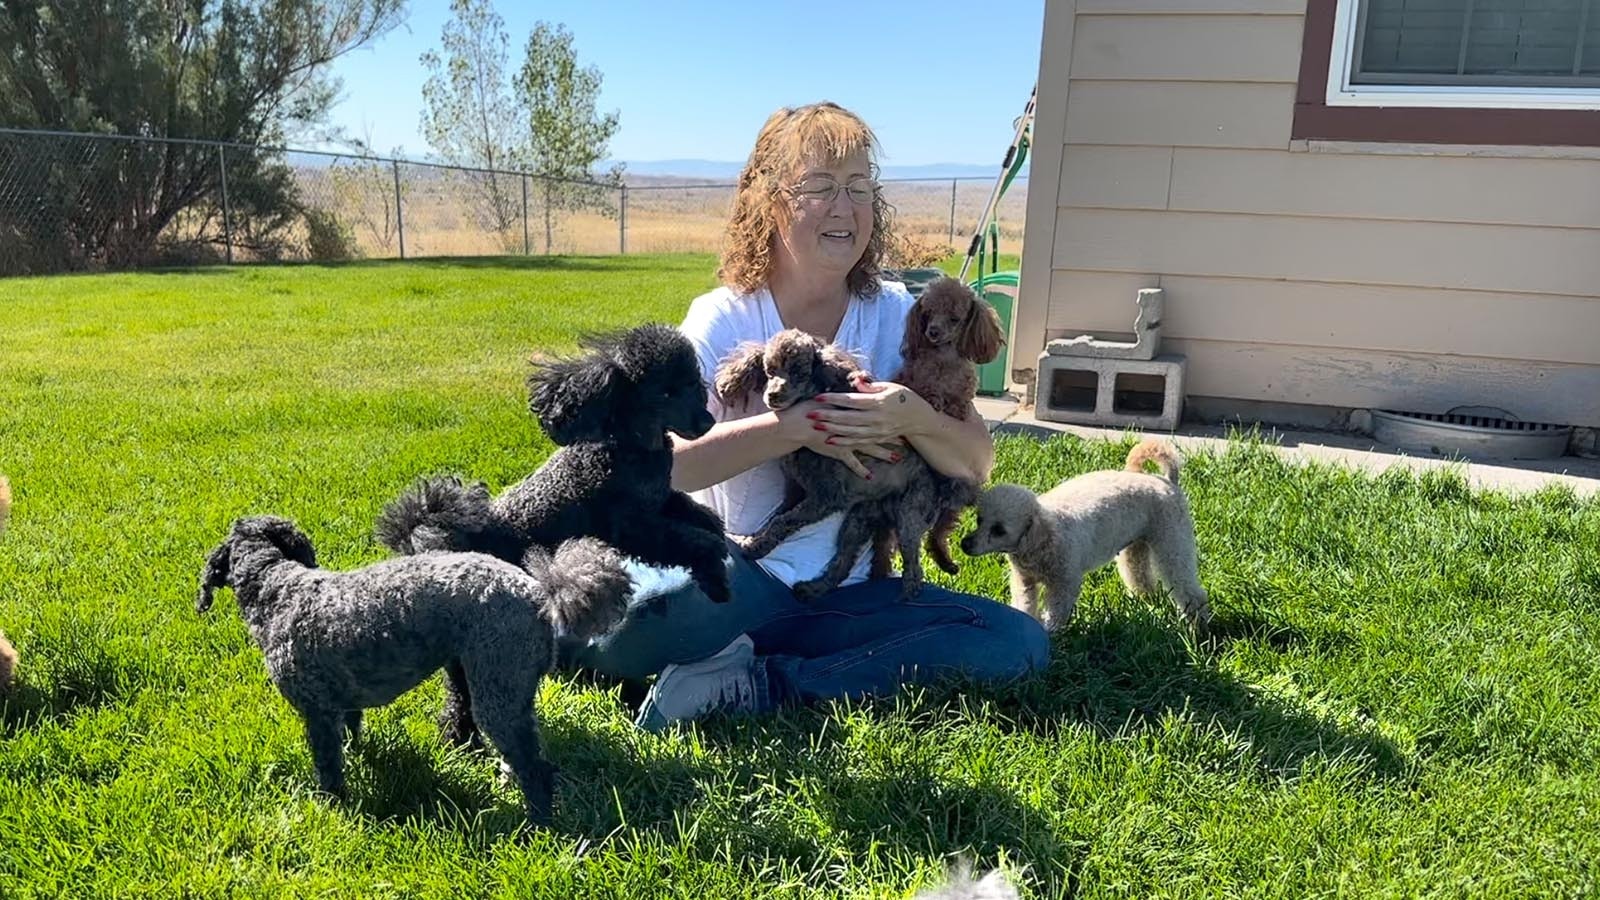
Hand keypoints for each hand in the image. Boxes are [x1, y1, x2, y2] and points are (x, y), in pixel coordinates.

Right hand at [778, 399, 902, 478]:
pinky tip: (870, 476)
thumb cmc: (811, 407)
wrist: (798, 425)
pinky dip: (861, 470)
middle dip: (892, 438)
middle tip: (905, 442)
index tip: (902, 420)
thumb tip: (862, 380)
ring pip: (870, 448)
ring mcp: (848, 442)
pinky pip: (853, 463)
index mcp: (855, 413)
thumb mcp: (831, 395)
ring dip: (883, 453)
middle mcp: (855, 429)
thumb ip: (848, 391)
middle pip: (878, 433)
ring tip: (897, 458)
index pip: (876, 415)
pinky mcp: (839, 452)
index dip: (890, 418)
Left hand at [806, 377, 929, 444]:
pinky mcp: (878, 438)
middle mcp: (877, 418)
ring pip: (851, 432)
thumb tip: (856, 379)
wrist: (920, 419)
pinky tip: (830, 441)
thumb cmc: (903, 398)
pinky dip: (844, 442)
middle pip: (848, 418)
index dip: (834, 399)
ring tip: (816, 426)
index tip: (819, 397)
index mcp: (878, 402)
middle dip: (828, 416)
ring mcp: (877, 430)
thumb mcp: (889, 387)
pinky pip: (858, 442)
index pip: (852, 401)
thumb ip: (871, 386)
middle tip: (810, 414)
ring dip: (833, 429)